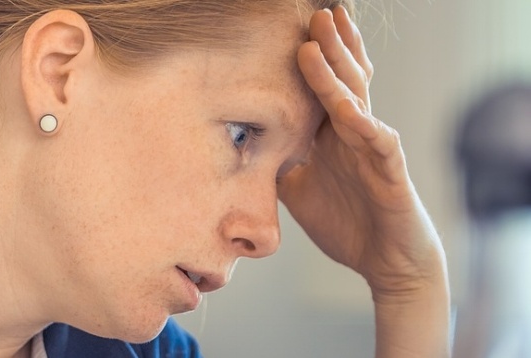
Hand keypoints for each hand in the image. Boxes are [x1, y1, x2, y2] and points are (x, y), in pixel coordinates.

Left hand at [278, 6, 445, 296]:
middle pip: (342, 80)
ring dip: (337, 71)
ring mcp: (374, 149)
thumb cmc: (346, 221)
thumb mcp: (297, 189)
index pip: (323, 86)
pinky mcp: (391, 173)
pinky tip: (348, 108)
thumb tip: (241, 148)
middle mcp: (355, 133)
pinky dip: (363, 125)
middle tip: (314, 12)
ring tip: (319, 41)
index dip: (313, 56)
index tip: (294, 26)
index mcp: (333, 134)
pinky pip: (378, 143)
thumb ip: (277, 163)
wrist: (386, 262)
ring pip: (356, 101)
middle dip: (327, 45)